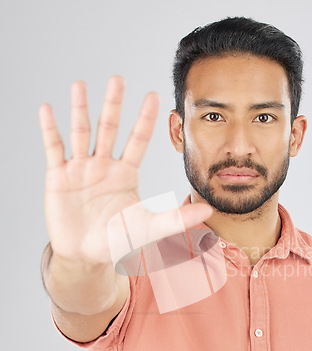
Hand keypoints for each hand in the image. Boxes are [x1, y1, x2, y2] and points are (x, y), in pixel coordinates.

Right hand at [39, 76, 211, 265]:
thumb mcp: (149, 229)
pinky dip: (50, 129)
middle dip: (113, 105)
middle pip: (109, 129)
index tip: (154, 94)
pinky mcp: (59, 177)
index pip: (137, 140)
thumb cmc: (117, 241)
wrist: (86, 256)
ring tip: (80, 84)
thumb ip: (177, 218)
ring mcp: (80, 169)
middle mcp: (104, 166)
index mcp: (125, 173)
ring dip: (80, 109)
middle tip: (118, 78)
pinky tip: (47, 109)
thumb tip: (208, 210)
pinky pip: (54, 148)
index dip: (145, 119)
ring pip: (81, 132)